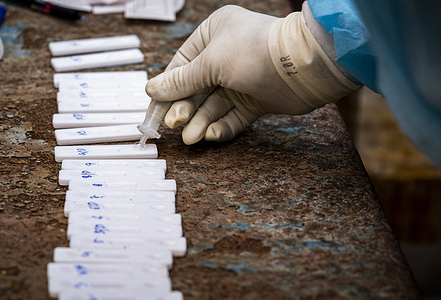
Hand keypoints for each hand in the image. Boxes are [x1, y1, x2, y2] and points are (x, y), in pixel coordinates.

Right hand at [146, 5, 359, 144]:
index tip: (153, 113)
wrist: (304, 66)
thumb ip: (182, 80)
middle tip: (174, 126)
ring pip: (213, 105)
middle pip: (195, 89)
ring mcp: (240, 80)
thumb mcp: (211, 63)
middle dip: (184, 109)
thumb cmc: (255, 52)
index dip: (165, 91)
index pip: (180, 66)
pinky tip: (211, 135)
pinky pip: (232, 116)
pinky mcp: (254, 100)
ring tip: (192, 138)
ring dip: (201, 121)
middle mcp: (225, 56)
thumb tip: (152, 89)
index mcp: (213, 35)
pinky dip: (221, 127)